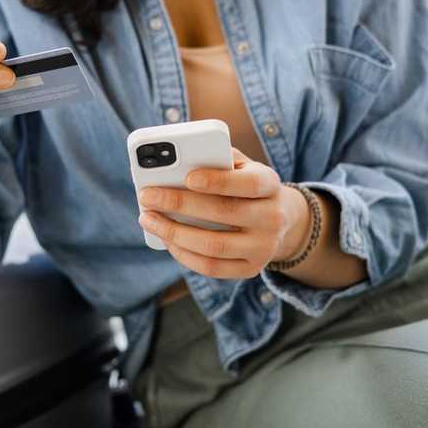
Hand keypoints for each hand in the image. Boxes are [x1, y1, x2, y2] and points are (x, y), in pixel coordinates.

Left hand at [137, 147, 308, 278]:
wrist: (279, 219)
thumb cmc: (244, 184)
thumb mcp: (239, 165)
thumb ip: (214, 158)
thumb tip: (173, 164)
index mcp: (270, 184)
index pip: (249, 183)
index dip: (219, 181)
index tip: (189, 177)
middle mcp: (273, 217)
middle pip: (224, 213)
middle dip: (179, 204)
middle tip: (147, 196)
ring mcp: (264, 247)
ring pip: (213, 246)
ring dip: (174, 233)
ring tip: (148, 219)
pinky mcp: (251, 269)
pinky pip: (211, 268)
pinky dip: (183, 254)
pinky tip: (166, 239)